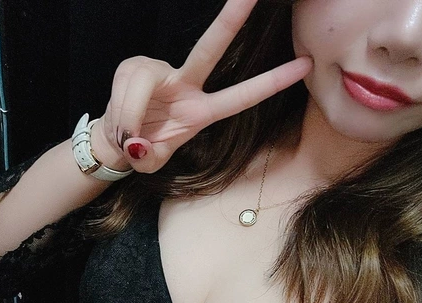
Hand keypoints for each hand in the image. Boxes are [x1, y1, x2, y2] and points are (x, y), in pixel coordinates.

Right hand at [94, 0, 312, 172]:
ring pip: (145, 81)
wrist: (118, 140)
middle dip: (230, 21)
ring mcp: (160, 72)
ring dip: (130, 115)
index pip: (241, 96)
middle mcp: (185, 84)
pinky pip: (126, 85)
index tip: (304, 64)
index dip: (271, 82)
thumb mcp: (149, 163)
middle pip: (210, 49)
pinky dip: (120, 110)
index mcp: (202, 112)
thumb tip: (137, 143)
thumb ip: (148, 157)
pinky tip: (120, 124)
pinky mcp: (134, 66)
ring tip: (127, 137)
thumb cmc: (143, 150)